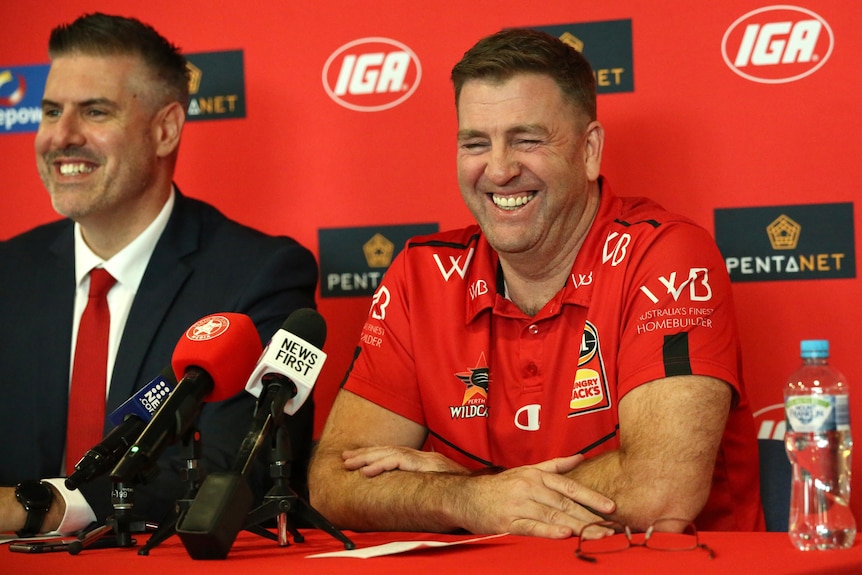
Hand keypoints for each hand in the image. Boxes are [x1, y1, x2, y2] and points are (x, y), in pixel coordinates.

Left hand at [343, 445, 470, 476]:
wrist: (478, 489)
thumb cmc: (460, 488)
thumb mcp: (439, 482)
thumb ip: (424, 481)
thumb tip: (408, 486)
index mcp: (422, 460)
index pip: (394, 453)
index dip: (374, 454)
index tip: (356, 458)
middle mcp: (422, 456)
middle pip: (389, 450)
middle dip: (365, 454)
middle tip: (346, 458)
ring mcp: (424, 460)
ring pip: (391, 454)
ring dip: (369, 459)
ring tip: (352, 464)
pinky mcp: (426, 465)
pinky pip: (400, 462)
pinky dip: (383, 465)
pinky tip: (369, 471)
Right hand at [457, 455, 615, 538]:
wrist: (466, 496)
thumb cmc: (500, 486)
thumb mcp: (527, 470)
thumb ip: (555, 465)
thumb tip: (580, 457)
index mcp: (536, 475)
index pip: (570, 487)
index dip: (592, 497)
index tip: (610, 507)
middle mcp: (530, 487)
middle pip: (565, 504)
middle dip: (590, 517)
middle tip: (610, 528)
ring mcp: (519, 504)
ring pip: (553, 516)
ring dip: (577, 526)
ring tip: (597, 535)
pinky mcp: (508, 521)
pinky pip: (532, 527)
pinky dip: (549, 531)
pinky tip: (565, 535)